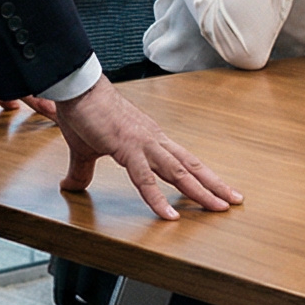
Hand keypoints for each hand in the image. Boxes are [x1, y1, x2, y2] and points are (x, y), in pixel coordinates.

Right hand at [51, 79, 240, 221]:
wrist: (77, 89)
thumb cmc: (84, 112)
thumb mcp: (85, 150)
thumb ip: (83, 171)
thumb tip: (70, 186)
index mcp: (149, 139)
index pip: (182, 161)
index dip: (201, 175)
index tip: (218, 188)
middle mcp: (153, 140)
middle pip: (190, 166)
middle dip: (214, 185)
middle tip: (234, 200)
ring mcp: (144, 144)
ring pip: (179, 172)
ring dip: (201, 191)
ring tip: (219, 208)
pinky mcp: (127, 149)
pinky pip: (145, 179)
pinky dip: (158, 199)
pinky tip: (170, 216)